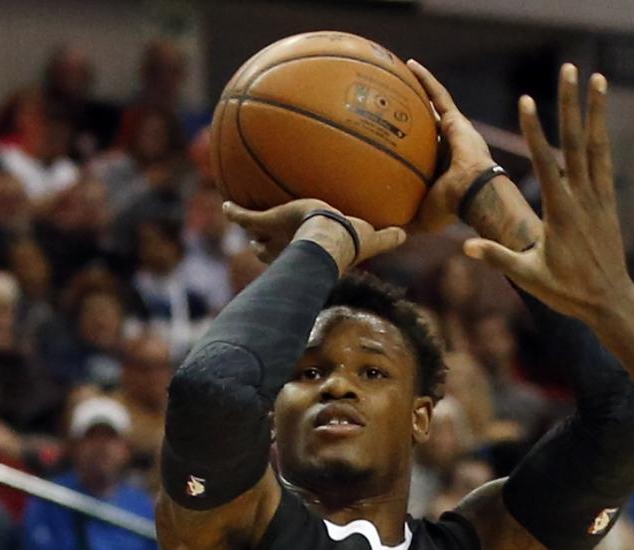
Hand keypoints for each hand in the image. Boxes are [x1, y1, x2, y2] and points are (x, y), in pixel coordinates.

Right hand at [223, 200, 404, 268]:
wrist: (327, 237)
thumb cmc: (348, 242)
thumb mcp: (370, 238)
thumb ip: (387, 238)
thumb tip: (408, 235)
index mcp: (310, 255)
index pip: (298, 260)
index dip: (294, 258)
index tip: (294, 254)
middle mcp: (289, 252)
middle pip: (270, 254)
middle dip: (266, 249)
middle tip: (262, 243)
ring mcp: (276, 238)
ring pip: (258, 239)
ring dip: (253, 232)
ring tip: (244, 221)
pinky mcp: (267, 223)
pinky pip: (244, 218)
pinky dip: (234, 213)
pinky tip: (225, 205)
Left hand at [404, 60, 496, 233]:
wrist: (473, 195)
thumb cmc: (451, 209)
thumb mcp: (422, 219)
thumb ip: (403, 224)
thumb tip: (381, 234)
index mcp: (441, 171)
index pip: (422, 155)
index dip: (410, 146)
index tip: (393, 138)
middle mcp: (448, 148)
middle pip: (426, 126)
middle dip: (412, 115)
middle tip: (392, 102)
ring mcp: (455, 132)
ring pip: (433, 106)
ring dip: (418, 90)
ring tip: (400, 72)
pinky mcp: (457, 121)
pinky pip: (438, 94)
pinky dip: (425, 80)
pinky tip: (410, 64)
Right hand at [462, 63, 633, 324]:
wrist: (610, 303)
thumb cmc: (568, 293)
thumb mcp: (530, 278)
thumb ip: (498, 257)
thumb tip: (466, 246)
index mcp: (561, 214)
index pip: (545, 164)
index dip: (535, 132)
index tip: (527, 100)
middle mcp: (583, 199)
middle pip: (576, 143)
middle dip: (571, 104)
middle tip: (570, 69)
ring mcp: (599, 199)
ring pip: (596, 146)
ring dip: (595, 111)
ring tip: (596, 78)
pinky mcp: (609, 204)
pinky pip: (605, 163)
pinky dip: (602, 137)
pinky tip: (600, 119)